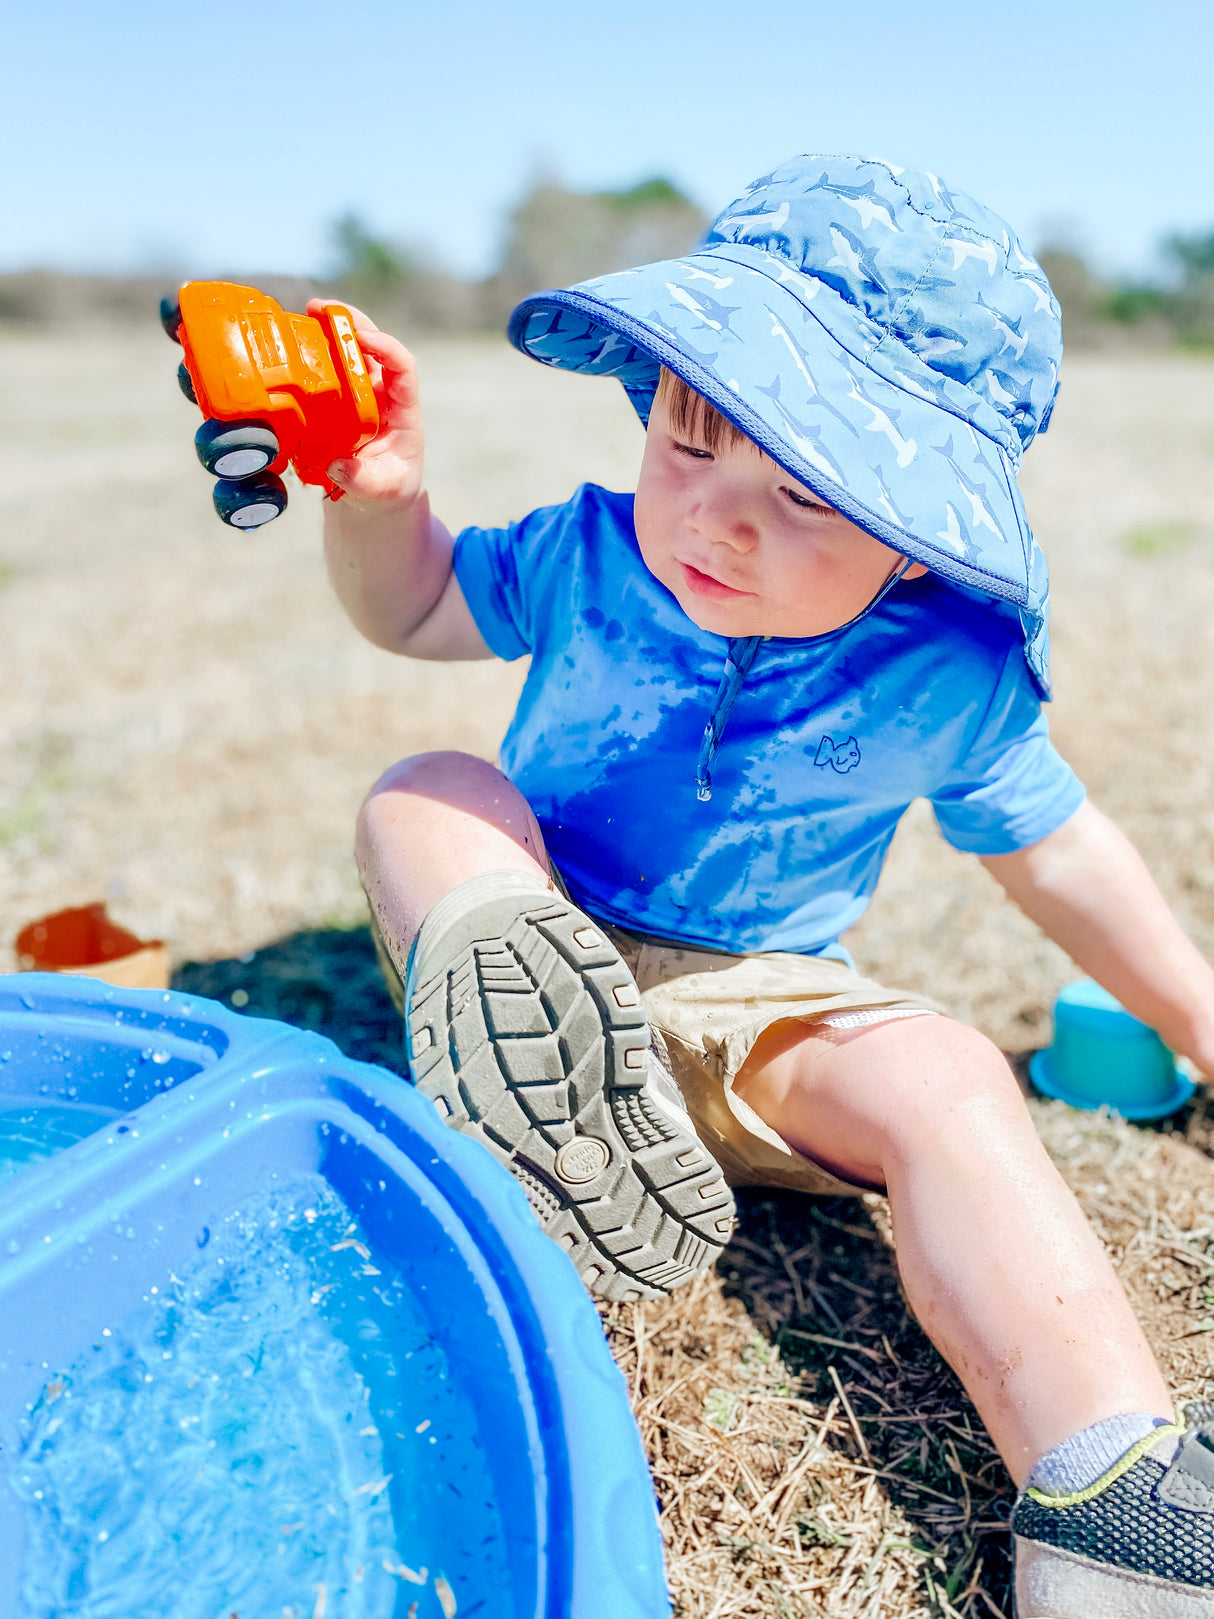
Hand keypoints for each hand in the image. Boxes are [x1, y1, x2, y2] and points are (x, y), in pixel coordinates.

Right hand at [305, 300, 423, 504]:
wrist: (375, 499)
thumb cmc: (387, 490)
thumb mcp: (381, 491)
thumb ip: (363, 481)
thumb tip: (339, 466)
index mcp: (403, 410)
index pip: (403, 368)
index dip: (387, 348)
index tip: (362, 339)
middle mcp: (384, 395)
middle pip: (374, 346)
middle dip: (352, 323)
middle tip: (320, 308)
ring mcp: (362, 395)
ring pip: (351, 352)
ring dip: (330, 330)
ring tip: (305, 314)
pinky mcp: (341, 401)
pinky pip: (329, 371)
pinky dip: (313, 354)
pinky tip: (292, 346)